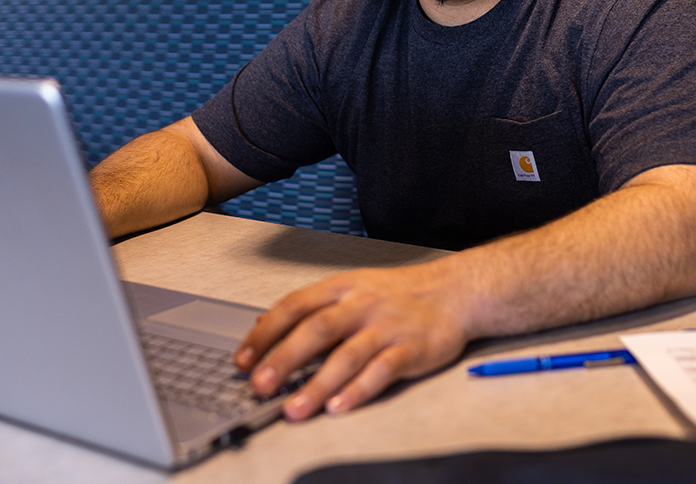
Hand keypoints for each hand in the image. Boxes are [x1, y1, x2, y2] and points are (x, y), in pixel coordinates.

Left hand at [234, 261, 468, 419]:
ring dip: (318, 383)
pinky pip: (382, 370)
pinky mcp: (411, 348)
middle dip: (284, 359)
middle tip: (259, 385)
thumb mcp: (352, 287)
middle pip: (317, 329)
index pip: (295, 306)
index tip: (242, 359)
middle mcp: (361, 304)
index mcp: (342, 287)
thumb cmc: (398, 293)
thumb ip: (311, 305)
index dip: (266, 333)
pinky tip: (340, 406)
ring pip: (347, 354)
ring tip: (294, 408)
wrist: (453, 291)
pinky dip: (360, 389)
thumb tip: (264, 321)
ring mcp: (387, 326)